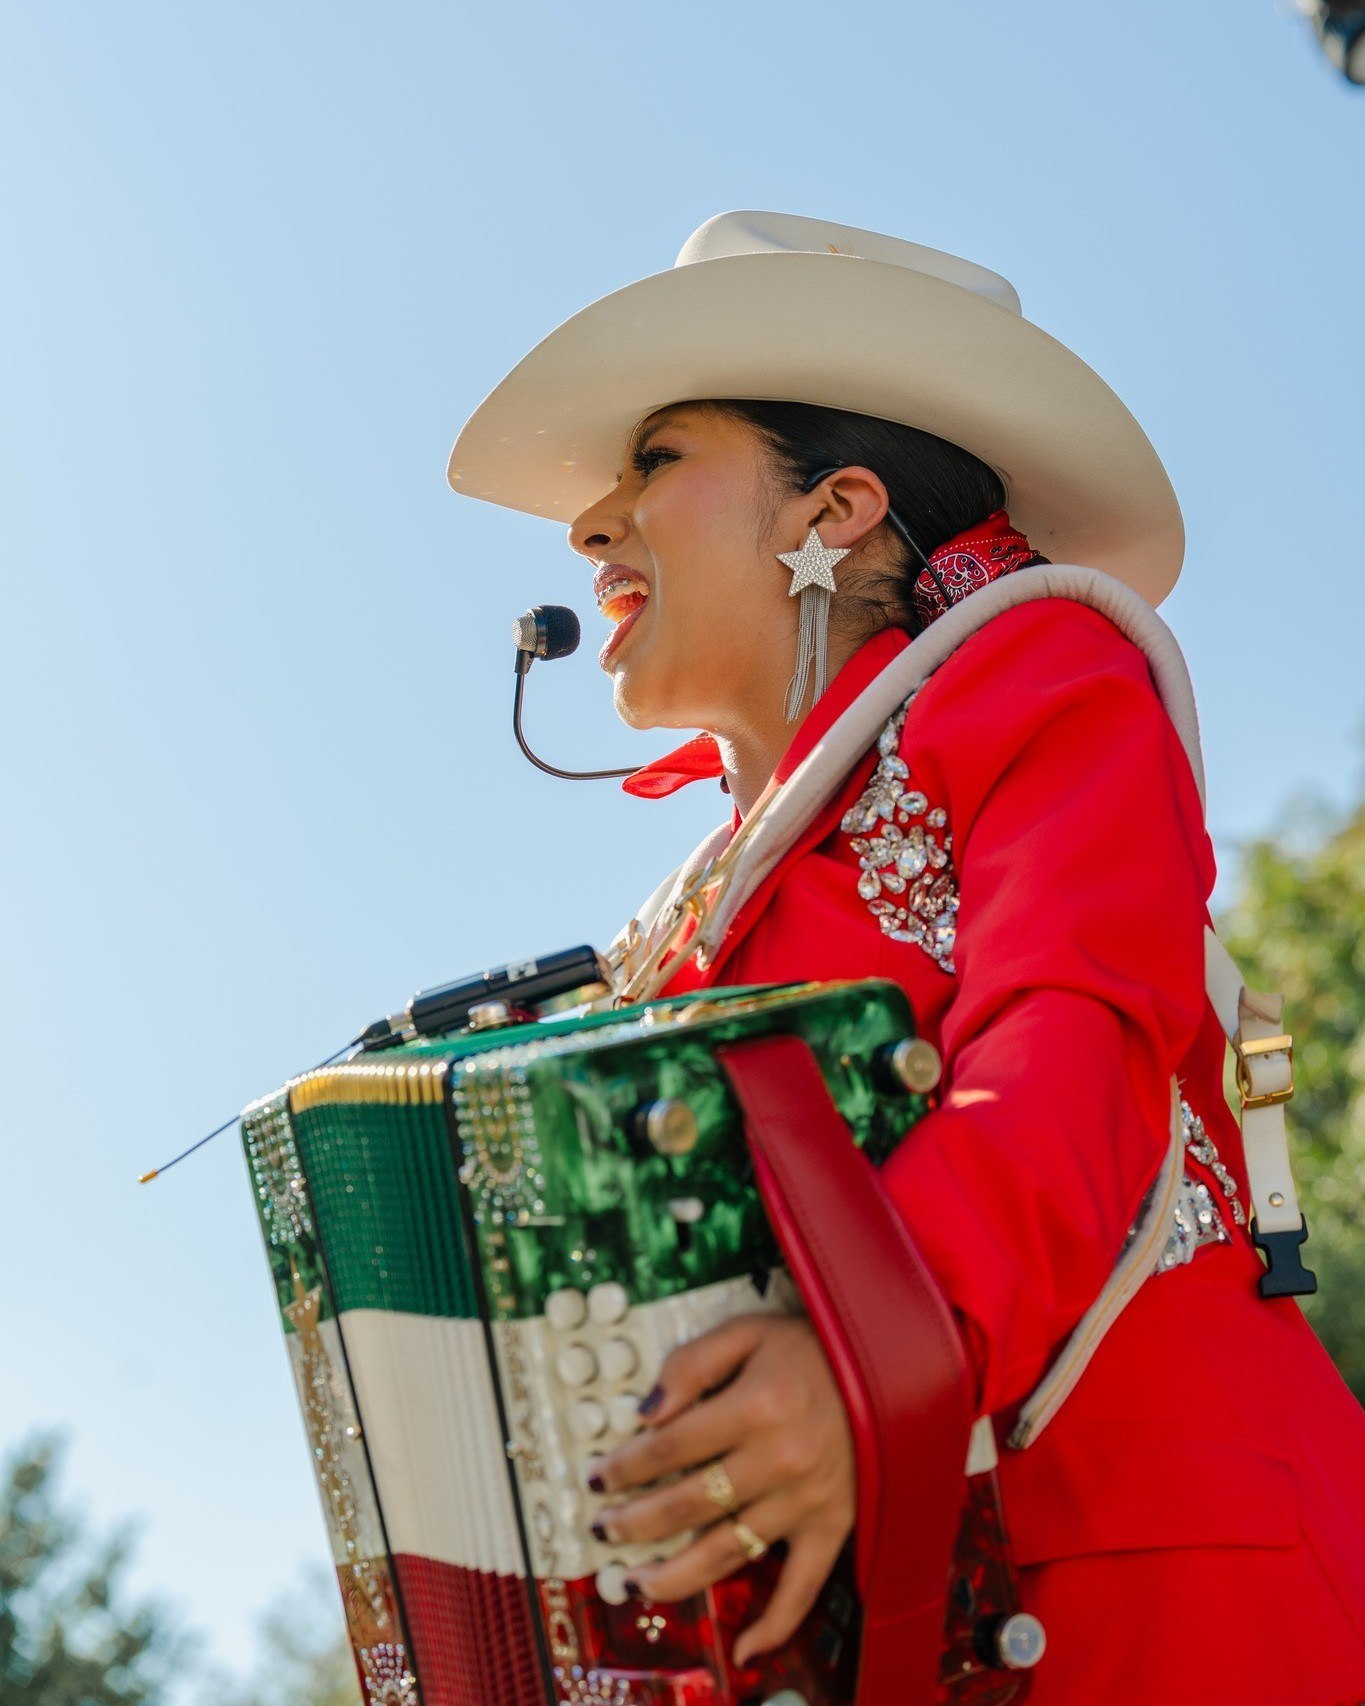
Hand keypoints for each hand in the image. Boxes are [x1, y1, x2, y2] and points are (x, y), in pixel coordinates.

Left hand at [587, 1312, 854, 1665]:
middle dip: (635, 1522)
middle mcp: (776, 1460)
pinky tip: (745, 1647)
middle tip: (603, 1529)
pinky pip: (801, 1586)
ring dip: (674, 1575)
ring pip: (726, 1551)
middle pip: (687, 1504)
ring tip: (635, 1584)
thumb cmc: (813, 1349)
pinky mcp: (831, 1527)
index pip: (669, 1447)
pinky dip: (775, 1624)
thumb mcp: (749, 1332)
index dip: (625, 1466)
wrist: (890, 1369)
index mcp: (753, 1407)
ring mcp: (804, 1501)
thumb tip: (645, 1412)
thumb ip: (693, 1363)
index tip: (598, 1477)